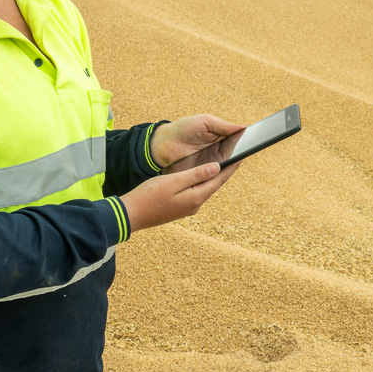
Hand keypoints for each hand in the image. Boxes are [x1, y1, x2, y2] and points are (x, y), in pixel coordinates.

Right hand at [119, 159, 240, 232]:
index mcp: (196, 197)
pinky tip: (201, 176)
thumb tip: (217, 168)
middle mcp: (195, 205)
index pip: (218, 180)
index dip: (230, 167)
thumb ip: (196, 174)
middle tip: (235, 157)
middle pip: (214, 185)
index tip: (241, 156)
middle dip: (224, 172)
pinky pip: (196, 192)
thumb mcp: (174, 181)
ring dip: (213, 177)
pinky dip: (202, 182)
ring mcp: (187, 208)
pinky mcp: (180, 208)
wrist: (131, 214)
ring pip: (205, 189)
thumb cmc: (149, 196)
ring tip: (222, 164)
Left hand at [149, 114, 244, 169]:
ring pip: (226, 167)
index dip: (246, 142)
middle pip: (234, 155)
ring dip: (232, 164)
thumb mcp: (204, 122)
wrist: (162, 145)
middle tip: (249, 150)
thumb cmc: (183, 129)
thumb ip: (223, 126)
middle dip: (241, 153)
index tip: (256, 141)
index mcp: (220, 139)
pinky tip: (224, 169)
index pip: (237, 142)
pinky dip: (220, 173)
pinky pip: (214, 176)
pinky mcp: (202, 174)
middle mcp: (217, 153)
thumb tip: (243, 127)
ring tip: (239, 159)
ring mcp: (210, 164)